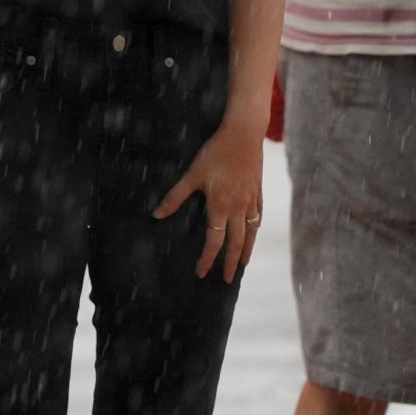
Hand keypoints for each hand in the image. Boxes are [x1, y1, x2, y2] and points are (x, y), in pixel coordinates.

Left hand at [153, 114, 267, 279]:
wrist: (243, 135)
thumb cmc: (216, 153)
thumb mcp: (193, 174)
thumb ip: (176, 196)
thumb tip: (157, 214)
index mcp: (221, 206)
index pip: (214, 241)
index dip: (207, 259)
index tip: (201, 273)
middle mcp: (238, 208)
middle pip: (235, 242)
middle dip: (229, 263)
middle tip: (226, 279)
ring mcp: (250, 201)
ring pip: (250, 233)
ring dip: (246, 250)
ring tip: (243, 263)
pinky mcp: (257, 191)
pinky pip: (258, 217)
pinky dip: (255, 229)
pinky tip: (254, 232)